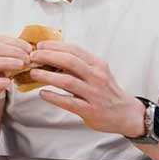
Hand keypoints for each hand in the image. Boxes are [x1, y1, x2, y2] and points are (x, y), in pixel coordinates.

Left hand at [29, 41, 145, 136]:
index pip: (74, 49)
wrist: (126, 114)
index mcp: (98, 64)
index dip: (55, 46)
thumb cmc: (107, 91)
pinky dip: (53, 97)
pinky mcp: (90, 110)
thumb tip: (52, 55)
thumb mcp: (97, 72)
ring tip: (33, 73)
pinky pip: (68, 102)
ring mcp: (94, 94)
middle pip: (69, 61)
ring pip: (67, 81)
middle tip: (32, 57)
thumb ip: (79, 65)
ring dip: (47, 76)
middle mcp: (97, 77)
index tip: (40, 45)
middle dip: (48, 56)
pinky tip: (42, 93)